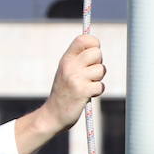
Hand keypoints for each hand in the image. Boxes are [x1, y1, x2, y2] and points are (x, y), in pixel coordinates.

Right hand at [17, 35, 106, 152]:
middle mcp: (70, 66)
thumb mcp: (66, 71)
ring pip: (101, 70)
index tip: (93, 54)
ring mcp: (76, 78)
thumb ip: (78, 59)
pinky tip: (87, 95)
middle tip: (90, 74)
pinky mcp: (82, 92)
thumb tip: (97, 47)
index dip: (94, 44)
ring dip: (97, 80)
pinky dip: (97, 92)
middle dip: (98, 63)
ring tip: (86, 86)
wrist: (53, 115)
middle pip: (97, 53)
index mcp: (66, 59)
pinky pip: (100, 86)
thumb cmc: (64, 92)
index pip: (84, 39)